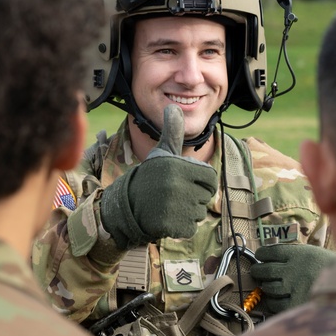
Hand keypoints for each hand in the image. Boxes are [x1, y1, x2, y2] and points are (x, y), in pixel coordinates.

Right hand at [99, 104, 217, 249]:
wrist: (125, 205)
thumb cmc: (149, 176)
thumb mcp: (161, 152)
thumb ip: (172, 132)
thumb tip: (173, 107)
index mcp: (178, 167)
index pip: (210, 178)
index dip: (199, 180)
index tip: (184, 180)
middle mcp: (178, 186)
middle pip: (205, 196)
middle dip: (193, 197)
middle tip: (173, 194)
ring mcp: (175, 207)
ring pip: (198, 213)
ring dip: (187, 212)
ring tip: (168, 205)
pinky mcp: (172, 226)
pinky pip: (189, 228)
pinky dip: (180, 226)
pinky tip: (166, 218)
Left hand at [252, 243, 335, 314]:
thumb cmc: (333, 271)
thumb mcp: (315, 254)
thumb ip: (295, 255)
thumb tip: (272, 258)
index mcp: (299, 254)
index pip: (270, 252)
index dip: (261, 254)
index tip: (260, 256)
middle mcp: (293, 270)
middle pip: (265, 270)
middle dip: (258, 271)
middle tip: (258, 272)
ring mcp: (293, 288)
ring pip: (268, 287)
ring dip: (266, 287)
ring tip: (270, 285)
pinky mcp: (295, 305)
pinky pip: (275, 304)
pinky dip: (273, 302)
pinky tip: (278, 299)